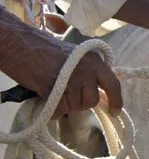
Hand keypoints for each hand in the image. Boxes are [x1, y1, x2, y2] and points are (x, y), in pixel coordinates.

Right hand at [3, 26, 121, 118]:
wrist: (22, 46)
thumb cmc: (47, 52)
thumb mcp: (77, 58)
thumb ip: (89, 73)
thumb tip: (96, 94)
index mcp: (95, 61)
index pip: (113, 84)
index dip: (116, 100)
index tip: (115, 112)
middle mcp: (88, 70)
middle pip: (92, 101)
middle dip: (80, 103)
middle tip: (66, 94)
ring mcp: (73, 79)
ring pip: (76, 107)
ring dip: (65, 105)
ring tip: (54, 91)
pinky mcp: (57, 89)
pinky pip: (60, 110)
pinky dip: (53, 111)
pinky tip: (46, 99)